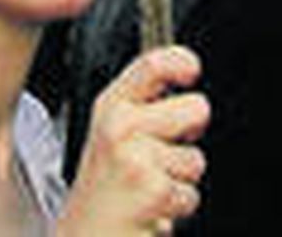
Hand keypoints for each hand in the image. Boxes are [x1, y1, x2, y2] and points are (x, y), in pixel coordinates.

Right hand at [60, 45, 207, 236]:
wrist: (85, 236)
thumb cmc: (104, 191)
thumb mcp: (112, 136)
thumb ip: (144, 107)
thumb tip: (190, 92)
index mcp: (111, 105)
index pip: (152, 64)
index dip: (181, 61)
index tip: (191, 70)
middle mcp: (119, 124)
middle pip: (195, 108)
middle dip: (191, 135)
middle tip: (163, 155)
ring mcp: (135, 156)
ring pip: (196, 158)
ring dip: (180, 181)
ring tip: (148, 189)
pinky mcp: (152, 189)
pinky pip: (192, 193)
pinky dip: (178, 208)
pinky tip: (151, 210)